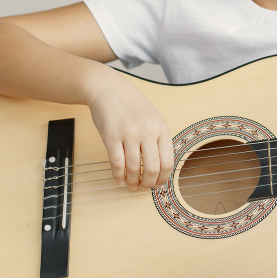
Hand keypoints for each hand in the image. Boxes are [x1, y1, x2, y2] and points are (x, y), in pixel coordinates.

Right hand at [86, 73, 173, 190]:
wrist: (109, 89)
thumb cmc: (132, 106)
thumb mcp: (153, 118)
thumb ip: (158, 139)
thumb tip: (161, 169)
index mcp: (161, 127)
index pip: (168, 162)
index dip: (163, 179)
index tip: (158, 185)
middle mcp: (147, 131)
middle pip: (153, 168)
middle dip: (148, 184)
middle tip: (143, 188)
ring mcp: (129, 133)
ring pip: (134, 168)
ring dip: (132, 183)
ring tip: (131, 186)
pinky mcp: (111, 136)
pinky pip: (117, 163)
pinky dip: (118, 176)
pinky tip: (119, 180)